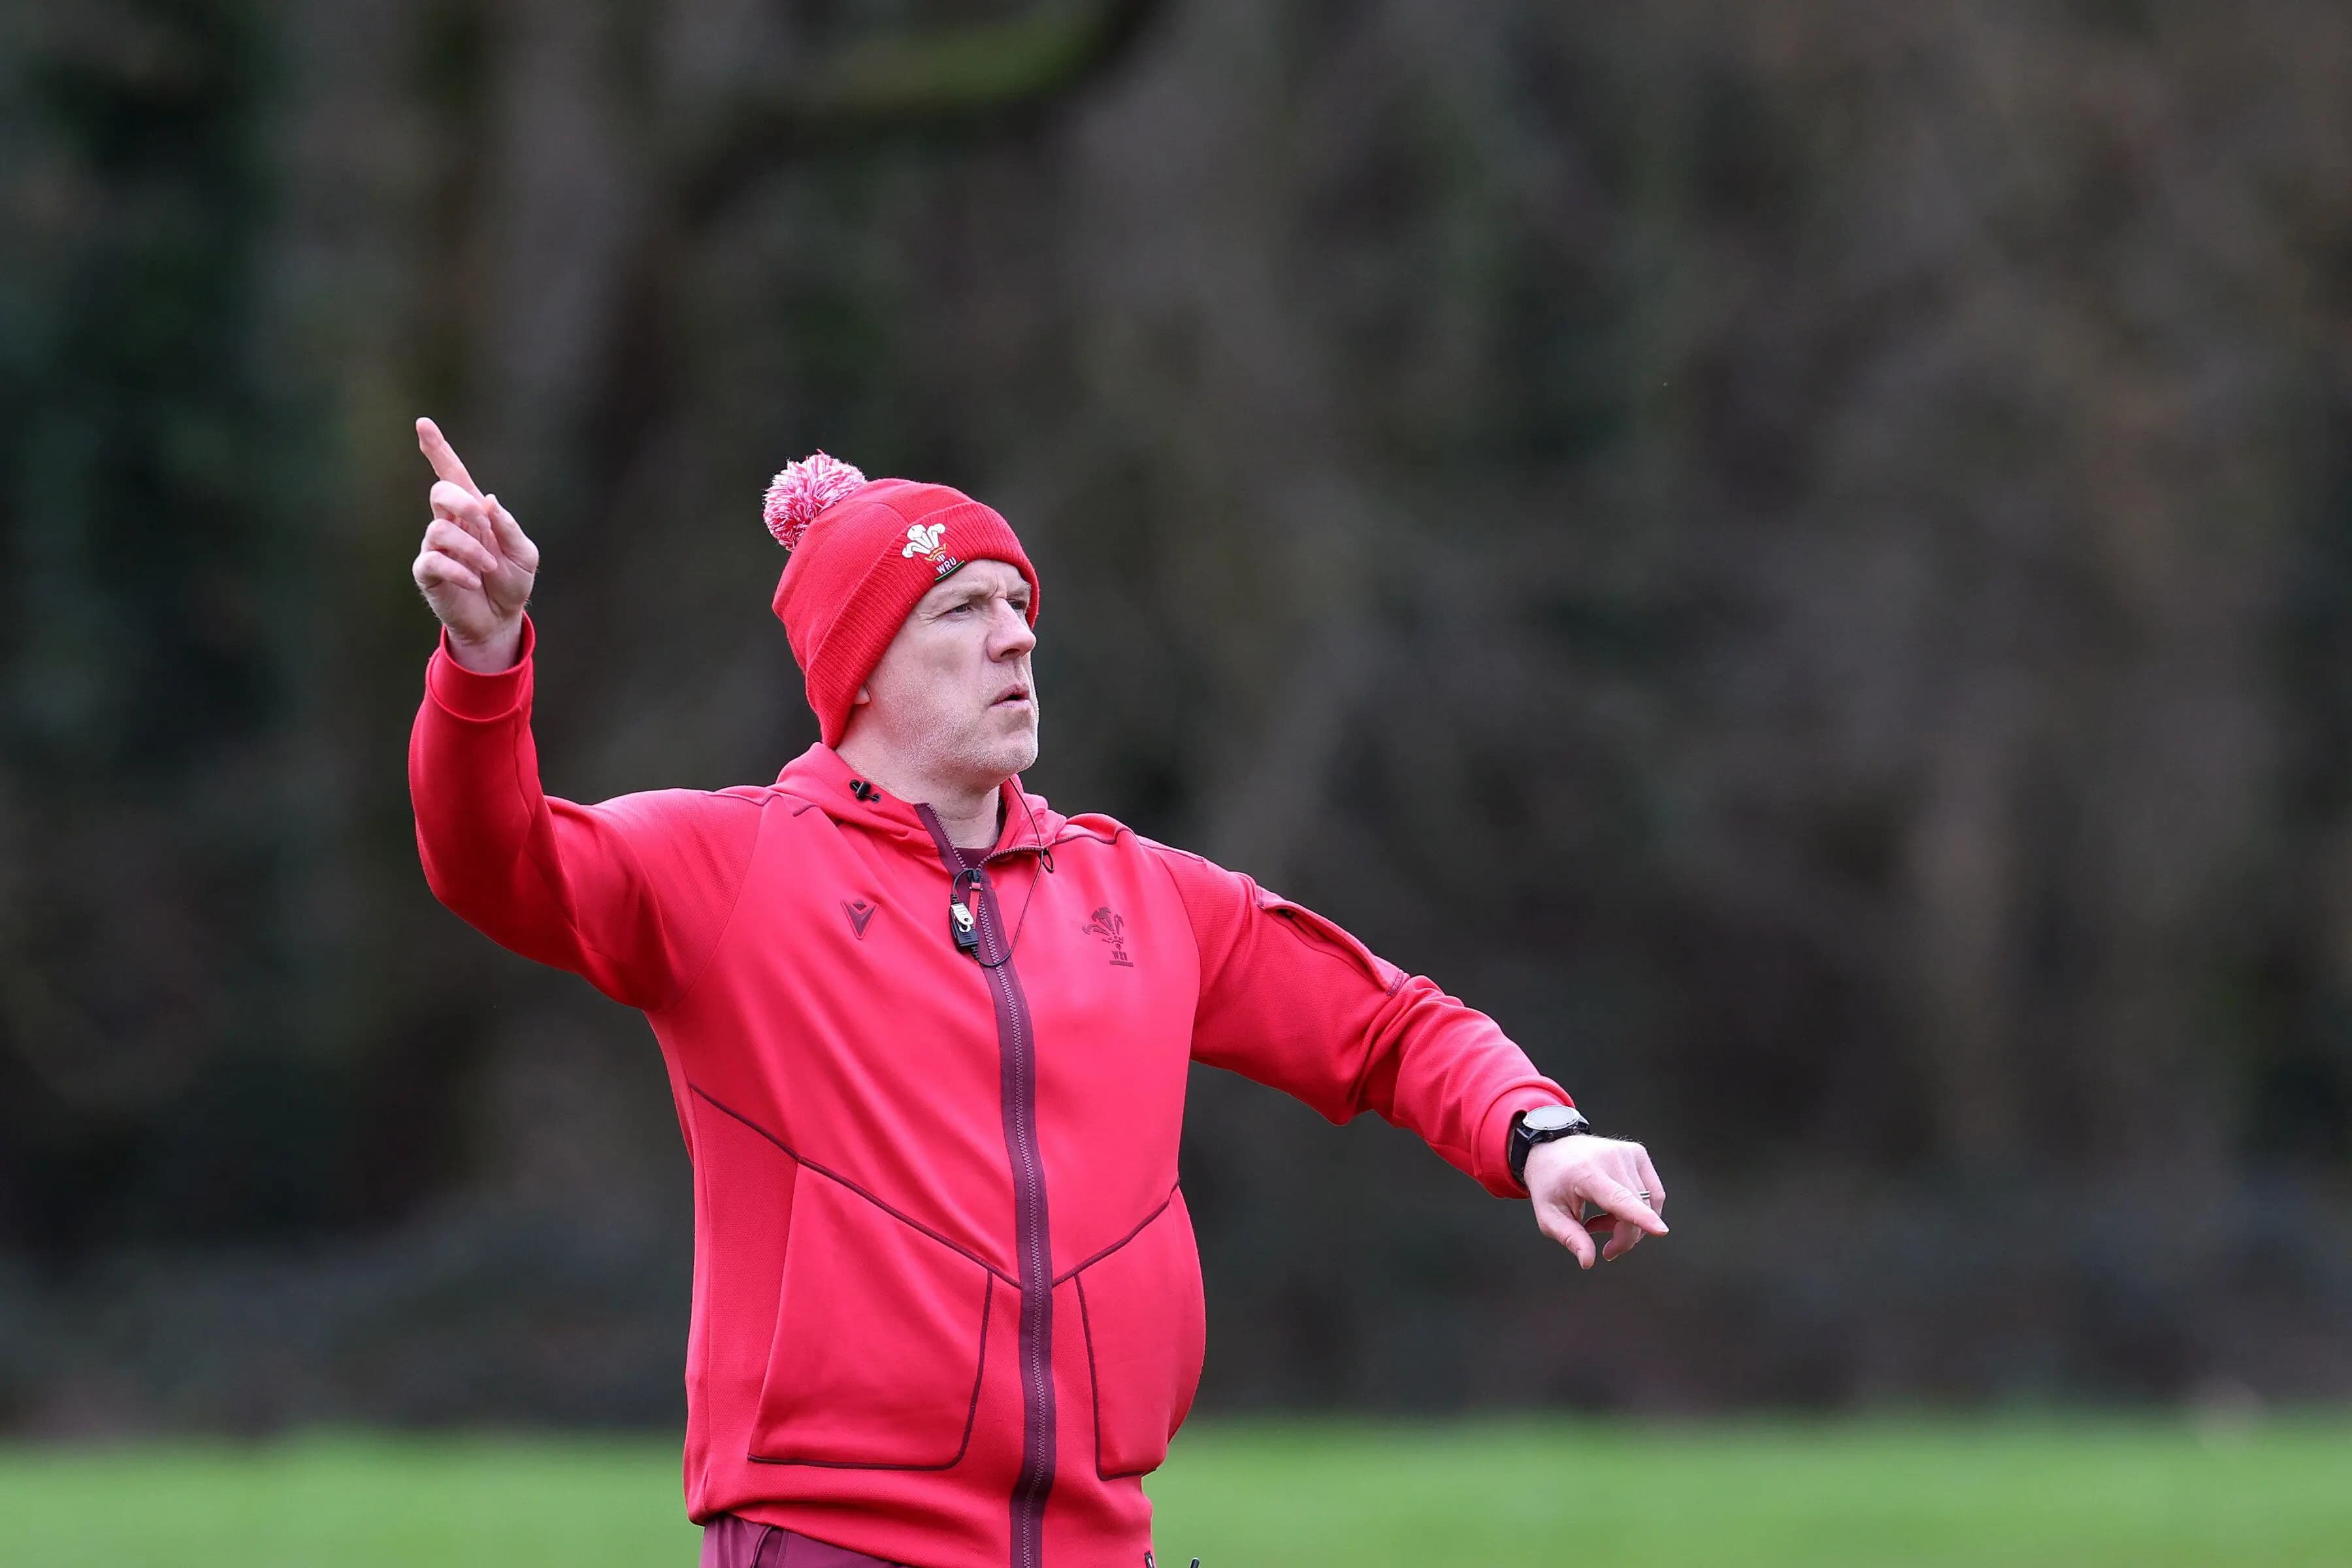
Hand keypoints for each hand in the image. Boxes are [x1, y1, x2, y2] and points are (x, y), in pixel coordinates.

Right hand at [409, 417, 539, 669]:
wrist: (501, 619)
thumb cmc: (512, 582)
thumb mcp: (524, 555)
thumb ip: (509, 528)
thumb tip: (488, 501)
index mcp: (474, 513)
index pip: (453, 475)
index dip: (438, 450)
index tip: (424, 424)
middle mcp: (450, 524)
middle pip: (440, 492)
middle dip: (461, 502)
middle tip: (481, 523)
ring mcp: (436, 547)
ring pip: (439, 530)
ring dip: (470, 548)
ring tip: (488, 568)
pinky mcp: (428, 572)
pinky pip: (434, 560)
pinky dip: (458, 569)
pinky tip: (473, 581)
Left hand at [1525, 1134, 1667, 1268]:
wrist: (1551, 1148)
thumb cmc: (1549, 1181)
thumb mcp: (1548, 1215)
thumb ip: (1570, 1238)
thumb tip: (1588, 1261)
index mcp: (1586, 1173)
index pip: (1619, 1198)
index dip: (1641, 1217)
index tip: (1660, 1231)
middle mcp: (1610, 1159)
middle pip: (1636, 1210)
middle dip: (1624, 1237)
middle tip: (1602, 1242)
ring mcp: (1627, 1153)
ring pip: (1648, 1204)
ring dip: (1630, 1223)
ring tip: (1602, 1222)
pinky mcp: (1637, 1153)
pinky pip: (1652, 1192)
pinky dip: (1639, 1209)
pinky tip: (1616, 1210)